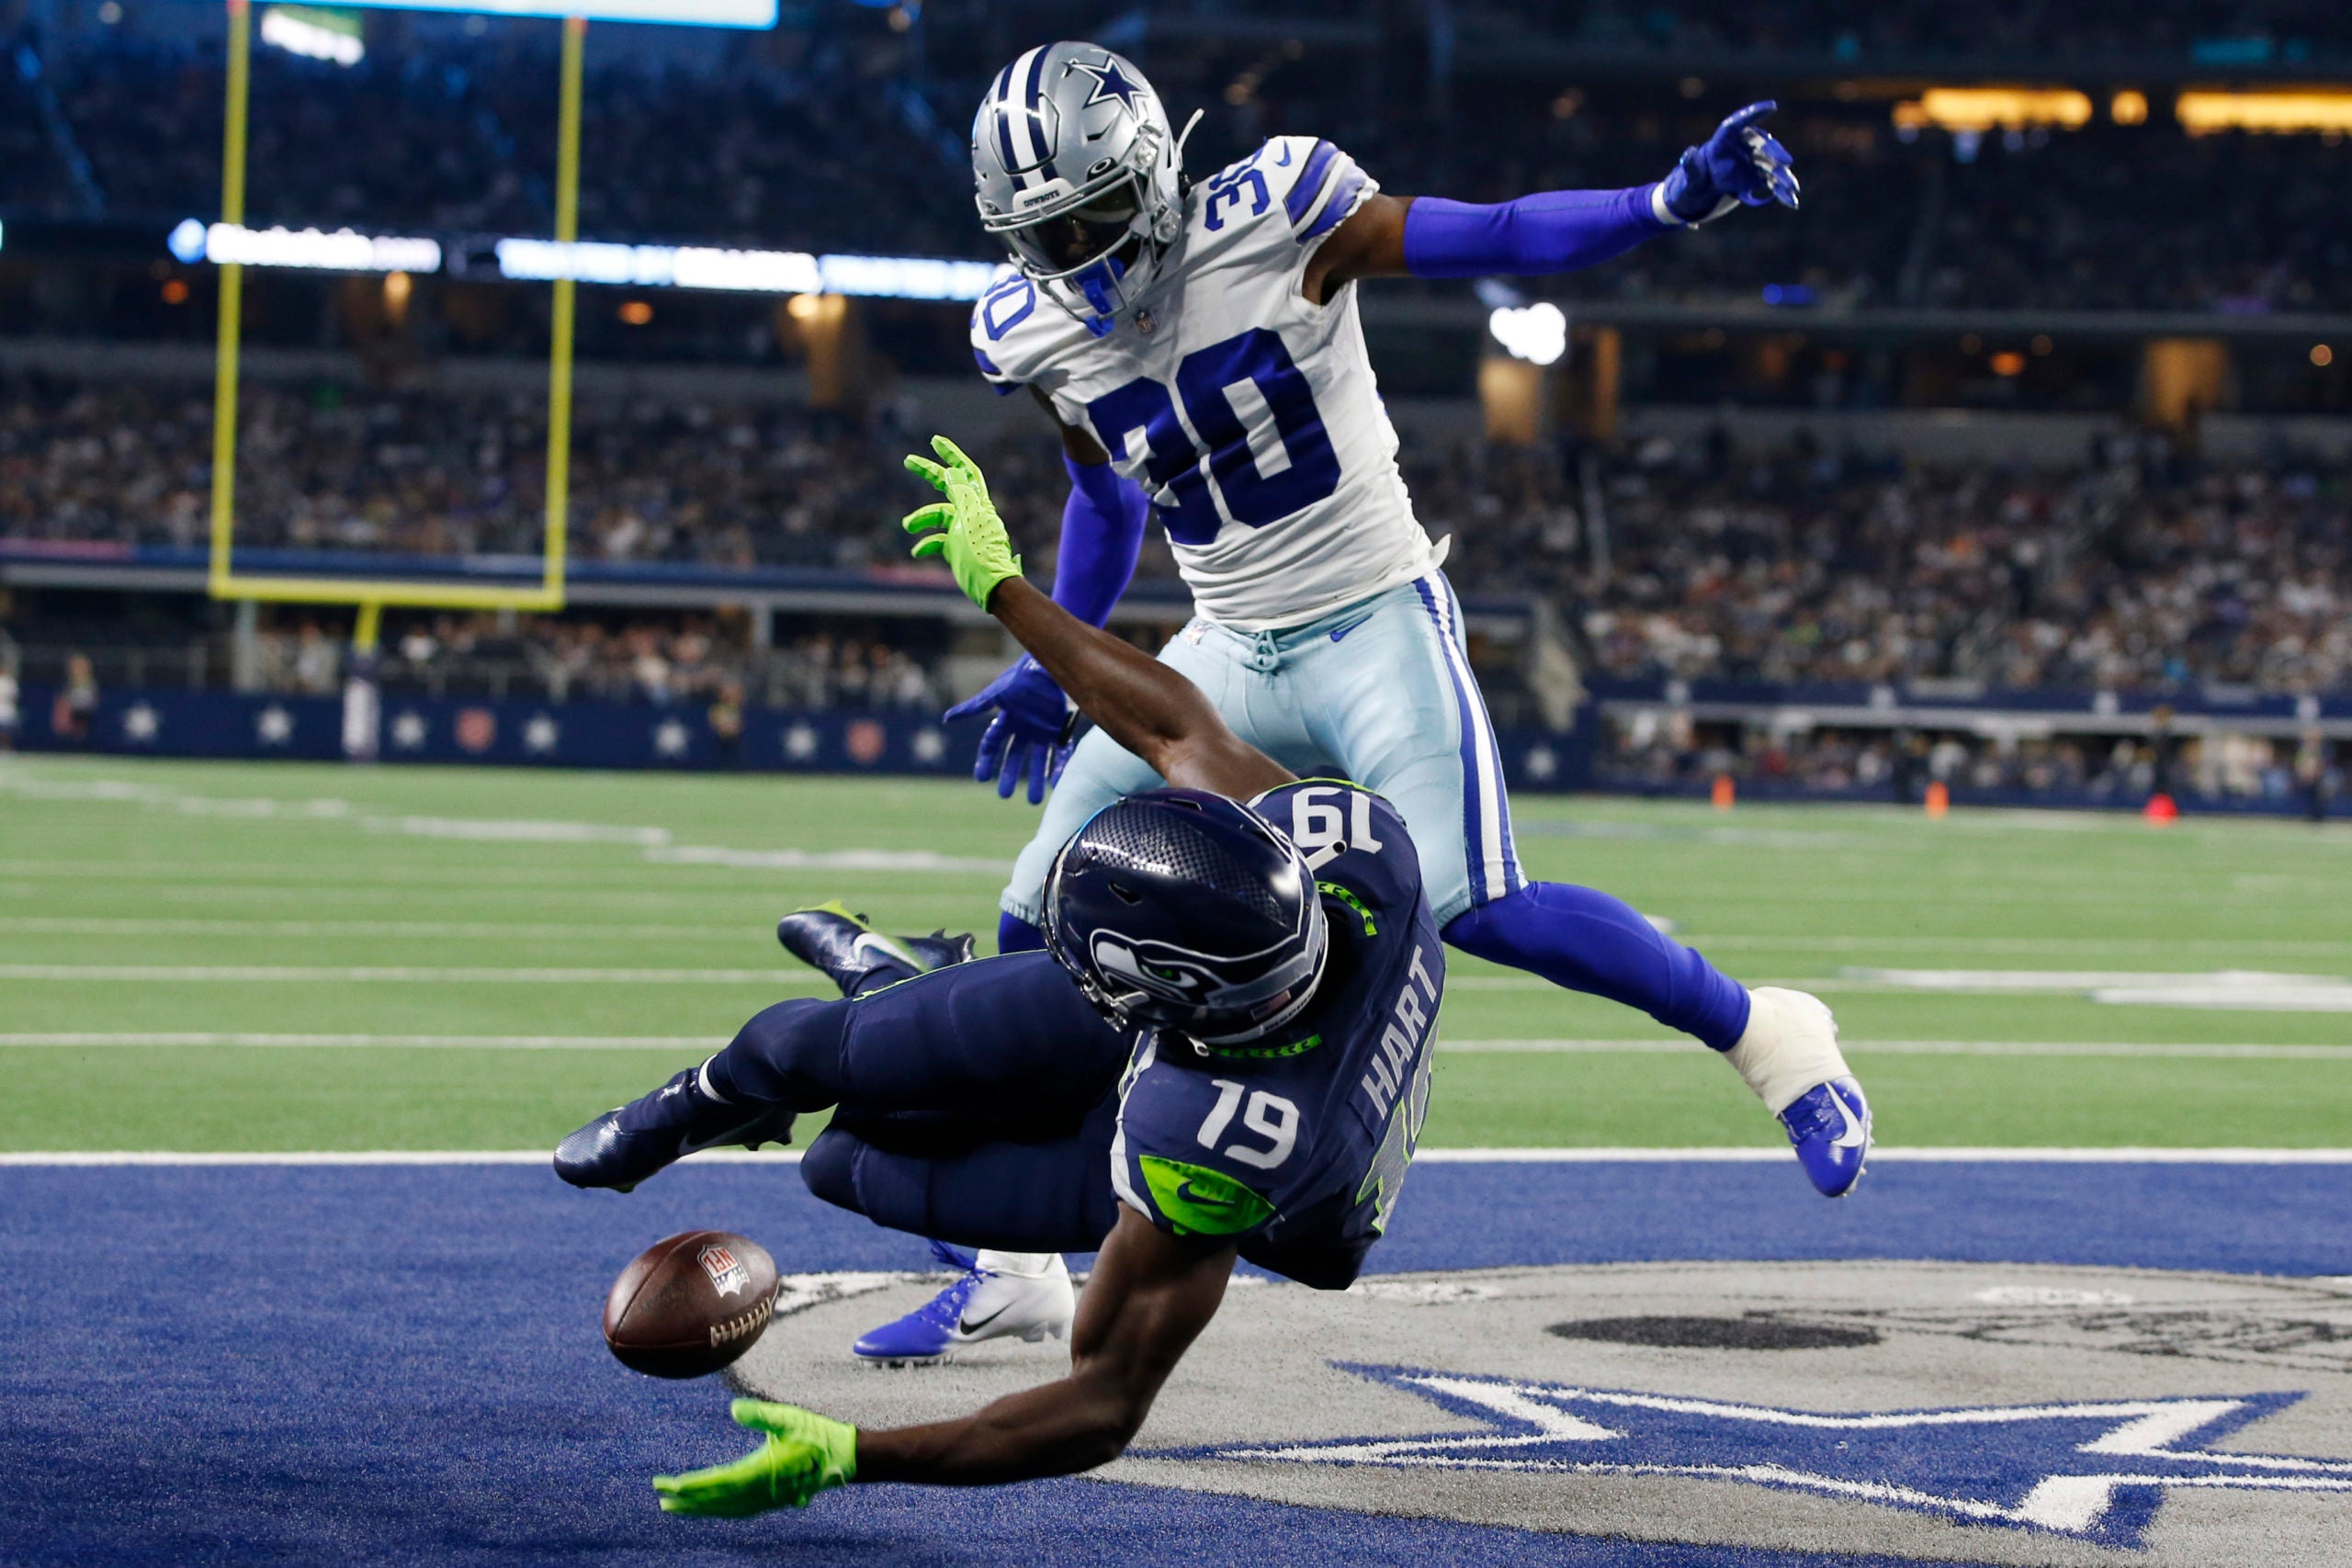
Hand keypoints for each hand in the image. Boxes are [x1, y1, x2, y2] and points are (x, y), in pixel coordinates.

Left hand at [651, 1399, 857, 1517]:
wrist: (845, 1457)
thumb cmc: (818, 1435)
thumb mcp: (789, 1418)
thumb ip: (761, 1415)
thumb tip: (733, 1409)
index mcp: (760, 1473)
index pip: (716, 1483)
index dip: (689, 1486)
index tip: (666, 1486)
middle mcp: (760, 1492)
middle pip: (716, 1501)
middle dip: (687, 1500)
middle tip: (661, 1498)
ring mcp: (767, 1500)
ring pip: (726, 1509)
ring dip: (701, 1508)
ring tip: (678, 1506)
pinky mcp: (773, 1500)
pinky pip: (739, 1511)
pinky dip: (720, 1510)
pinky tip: (713, 1507)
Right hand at [904, 435, 1023, 609]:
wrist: (991, 586)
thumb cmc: (981, 553)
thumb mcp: (969, 520)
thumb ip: (960, 495)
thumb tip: (950, 472)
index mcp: (977, 503)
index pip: (965, 472)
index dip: (952, 454)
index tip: (935, 441)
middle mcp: (970, 512)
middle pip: (947, 485)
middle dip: (928, 473)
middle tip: (908, 460)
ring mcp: (962, 530)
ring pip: (937, 515)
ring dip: (920, 518)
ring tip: (908, 526)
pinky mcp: (956, 547)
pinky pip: (936, 540)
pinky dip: (925, 543)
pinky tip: (917, 551)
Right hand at [945, 655, 1074, 802]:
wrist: (1046, 667)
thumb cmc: (1019, 678)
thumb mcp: (994, 695)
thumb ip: (973, 708)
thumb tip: (946, 719)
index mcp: (1006, 720)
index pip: (992, 745)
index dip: (986, 761)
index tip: (981, 779)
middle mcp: (1023, 728)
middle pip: (1014, 757)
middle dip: (1010, 776)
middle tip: (1004, 795)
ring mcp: (1042, 730)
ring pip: (1037, 760)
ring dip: (1036, 779)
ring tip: (1034, 801)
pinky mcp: (1060, 728)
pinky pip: (1060, 752)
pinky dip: (1058, 767)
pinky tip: (1055, 783)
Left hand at [1659, 101, 1797, 223]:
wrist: (1697, 196)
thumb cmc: (1690, 183)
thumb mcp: (1689, 179)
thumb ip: (1691, 167)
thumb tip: (1688, 153)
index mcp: (1723, 140)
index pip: (1739, 122)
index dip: (1755, 113)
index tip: (1772, 106)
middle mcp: (1741, 147)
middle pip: (1761, 146)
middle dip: (1775, 153)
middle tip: (1786, 162)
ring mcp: (1752, 162)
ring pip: (1771, 166)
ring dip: (1783, 177)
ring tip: (1793, 188)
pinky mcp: (1758, 176)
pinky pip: (1772, 182)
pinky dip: (1781, 192)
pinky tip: (1791, 202)